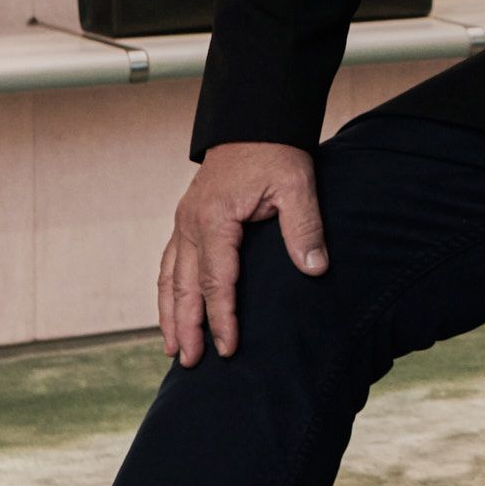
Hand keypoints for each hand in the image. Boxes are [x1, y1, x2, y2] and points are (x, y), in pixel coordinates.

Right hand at [160, 140, 326, 366]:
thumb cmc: (276, 152)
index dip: (222, 317)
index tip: (228, 348)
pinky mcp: (187, 219)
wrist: (254, 121)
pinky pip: (170, 262)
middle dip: (186, 326)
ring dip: (170, 313)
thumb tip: (316, 269)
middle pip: (184, 285)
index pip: (217, 280)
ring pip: (170, 276)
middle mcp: (190, 223)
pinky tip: (171, 309)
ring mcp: (184, 221)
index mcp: (215, 218)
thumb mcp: (297, 184)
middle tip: (188, 364)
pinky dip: (169, 290)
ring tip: (173, 348)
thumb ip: (304, 228)